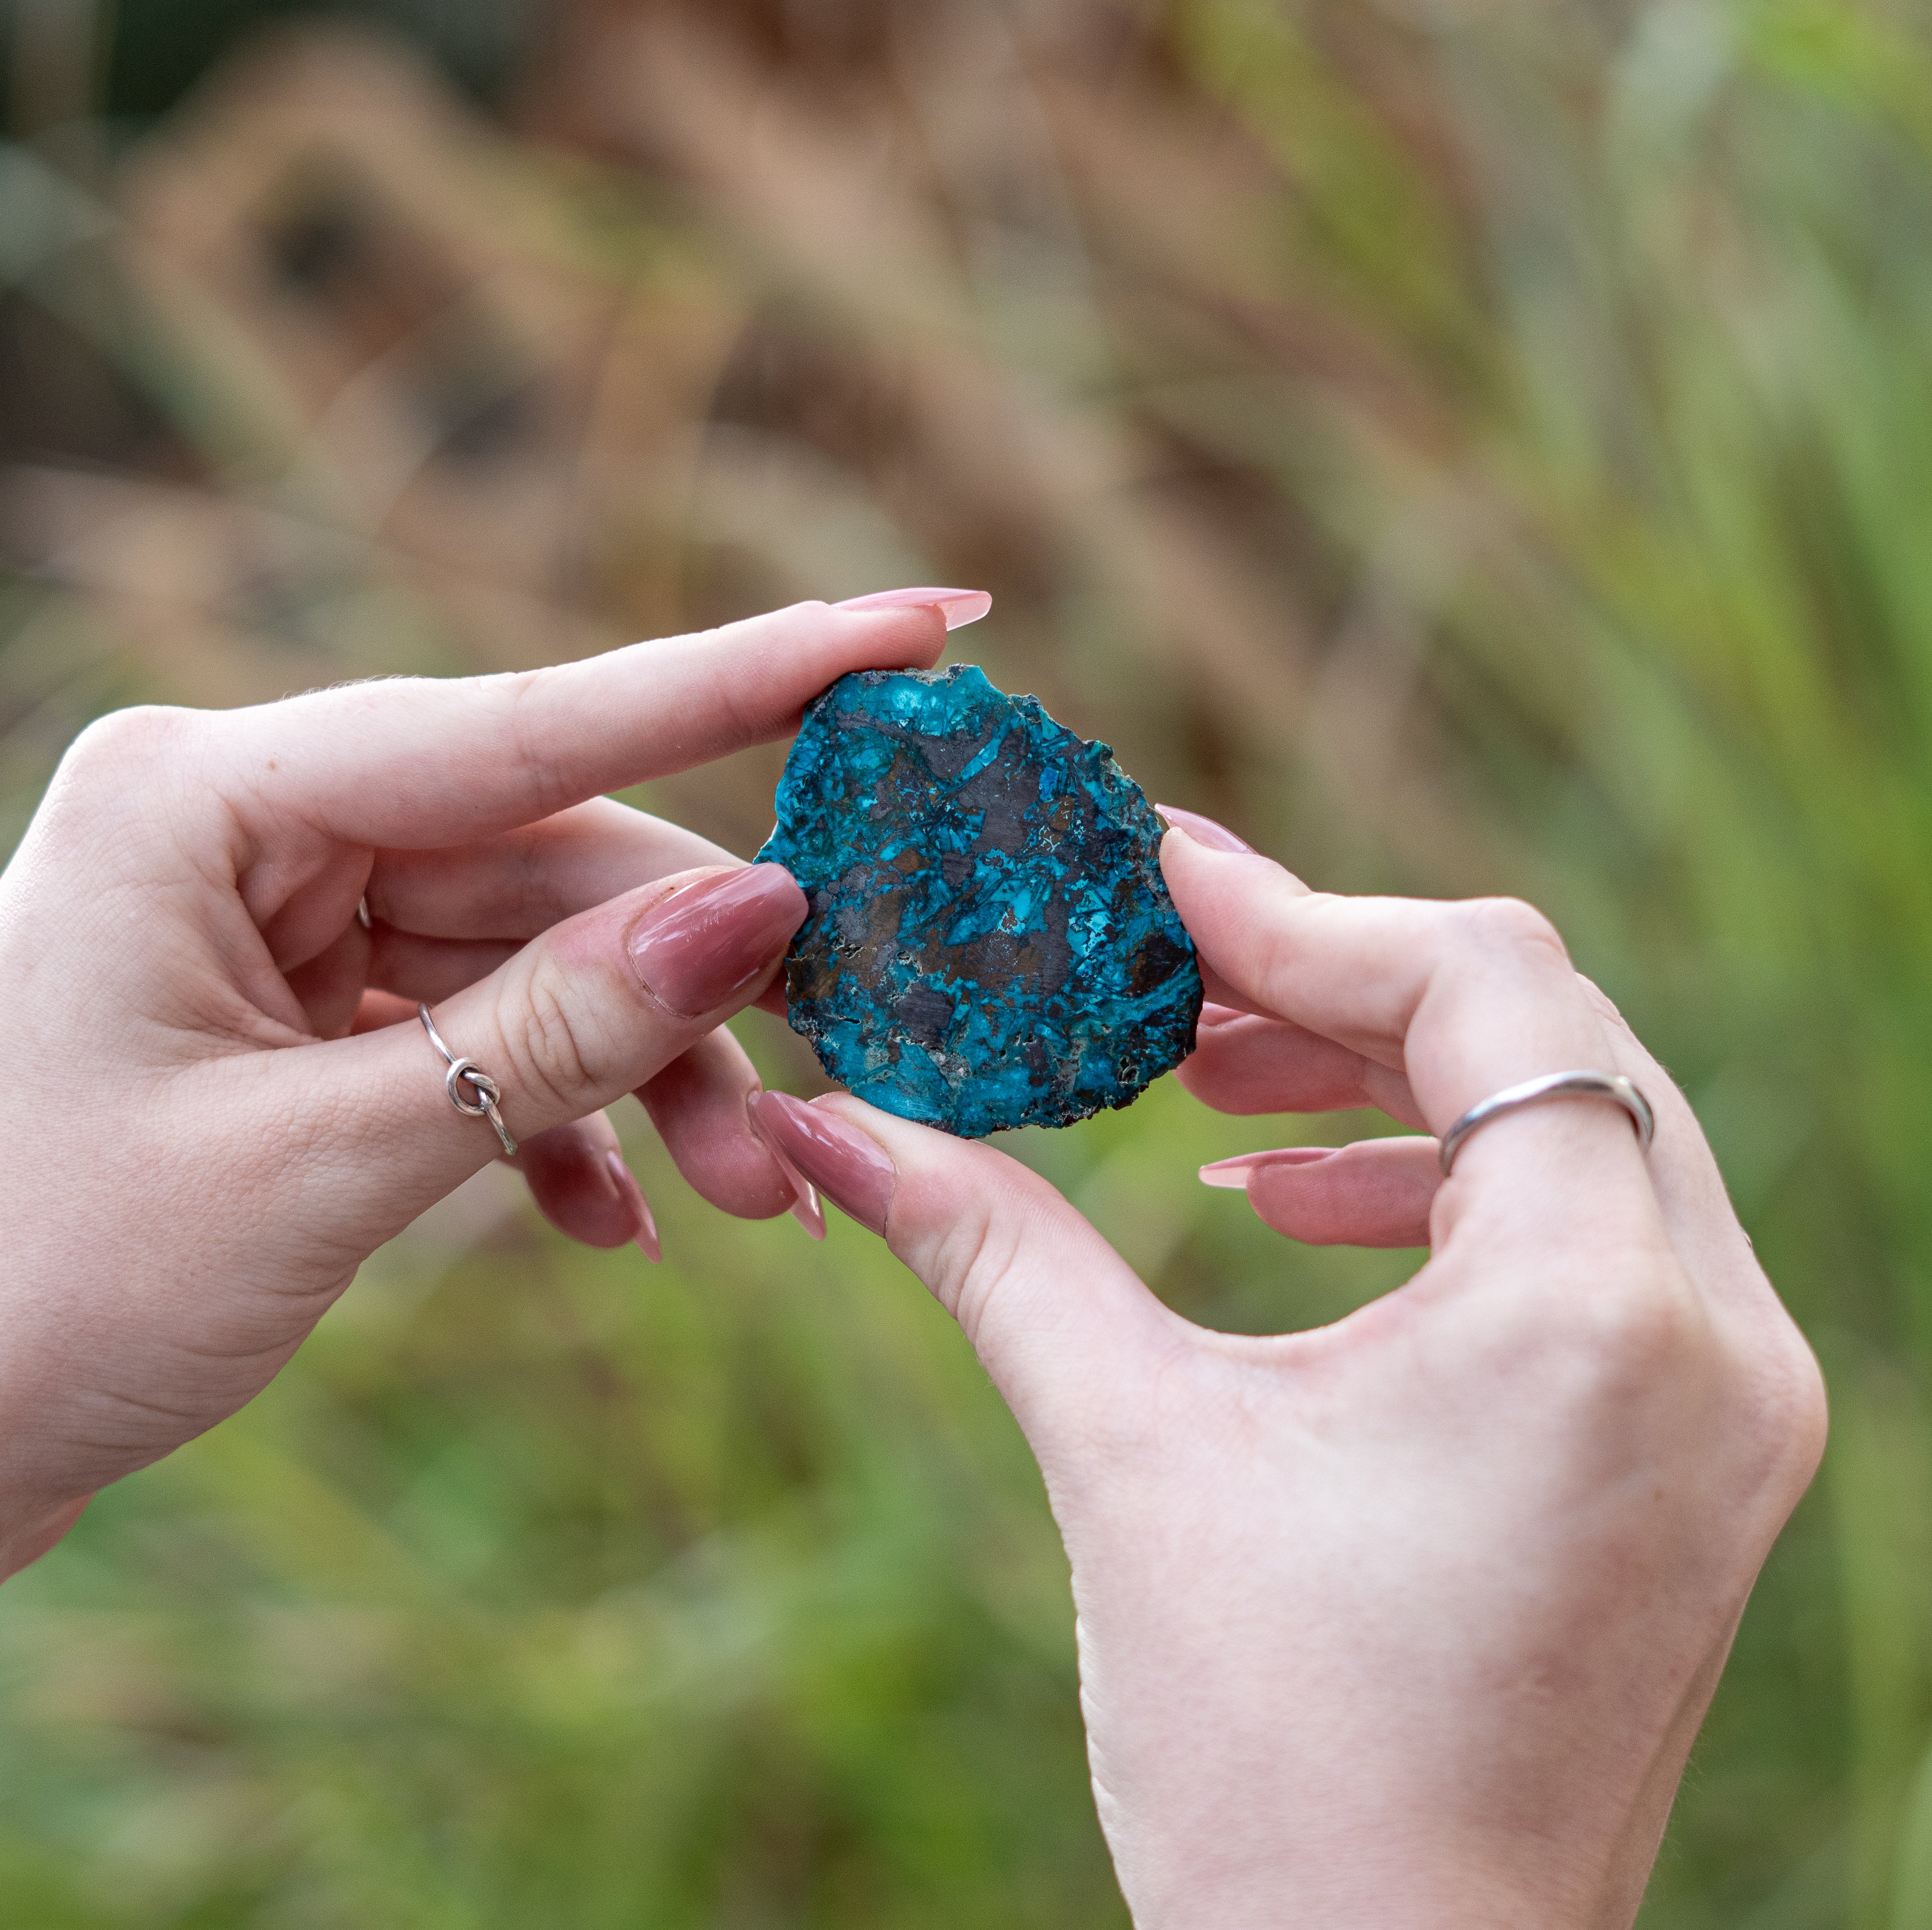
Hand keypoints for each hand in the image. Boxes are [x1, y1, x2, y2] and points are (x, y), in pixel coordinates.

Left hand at [0, 589, 989, 1579]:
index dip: (745, 675)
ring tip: (745, 1199)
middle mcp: (255, 825)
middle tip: (829, 1099)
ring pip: (538, 962)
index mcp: (208, 795)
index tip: (921, 618)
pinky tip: (615, 1216)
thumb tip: (764, 911)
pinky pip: (481, 1033)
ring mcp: (283, 917)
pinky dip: (557, 1122)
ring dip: (648, 1079)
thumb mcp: (318, 1163)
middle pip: (554, 869)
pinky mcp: (308, 1010)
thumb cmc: (37, 1295)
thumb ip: (551, 1035)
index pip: (530, 721)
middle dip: (694, 995)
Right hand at [745, 816, 1826, 1928]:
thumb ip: (993, 1245)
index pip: (1488, 991)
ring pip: (1575, 1119)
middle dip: (1343, 984)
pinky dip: (1440, 1183)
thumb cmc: (1263, 1762)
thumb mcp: (1124, 1454)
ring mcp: (1729, 1396)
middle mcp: (1714, 1339)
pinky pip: (1590, 1228)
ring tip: (1206, 1088)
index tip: (1162, 877)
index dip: (1309, 914)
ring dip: (1389, 1077)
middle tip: (1169, 977)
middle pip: (1546, 1032)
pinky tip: (1284, 1200)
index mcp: (1590, 1321)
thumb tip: (836, 1117)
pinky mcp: (1696, 1442)